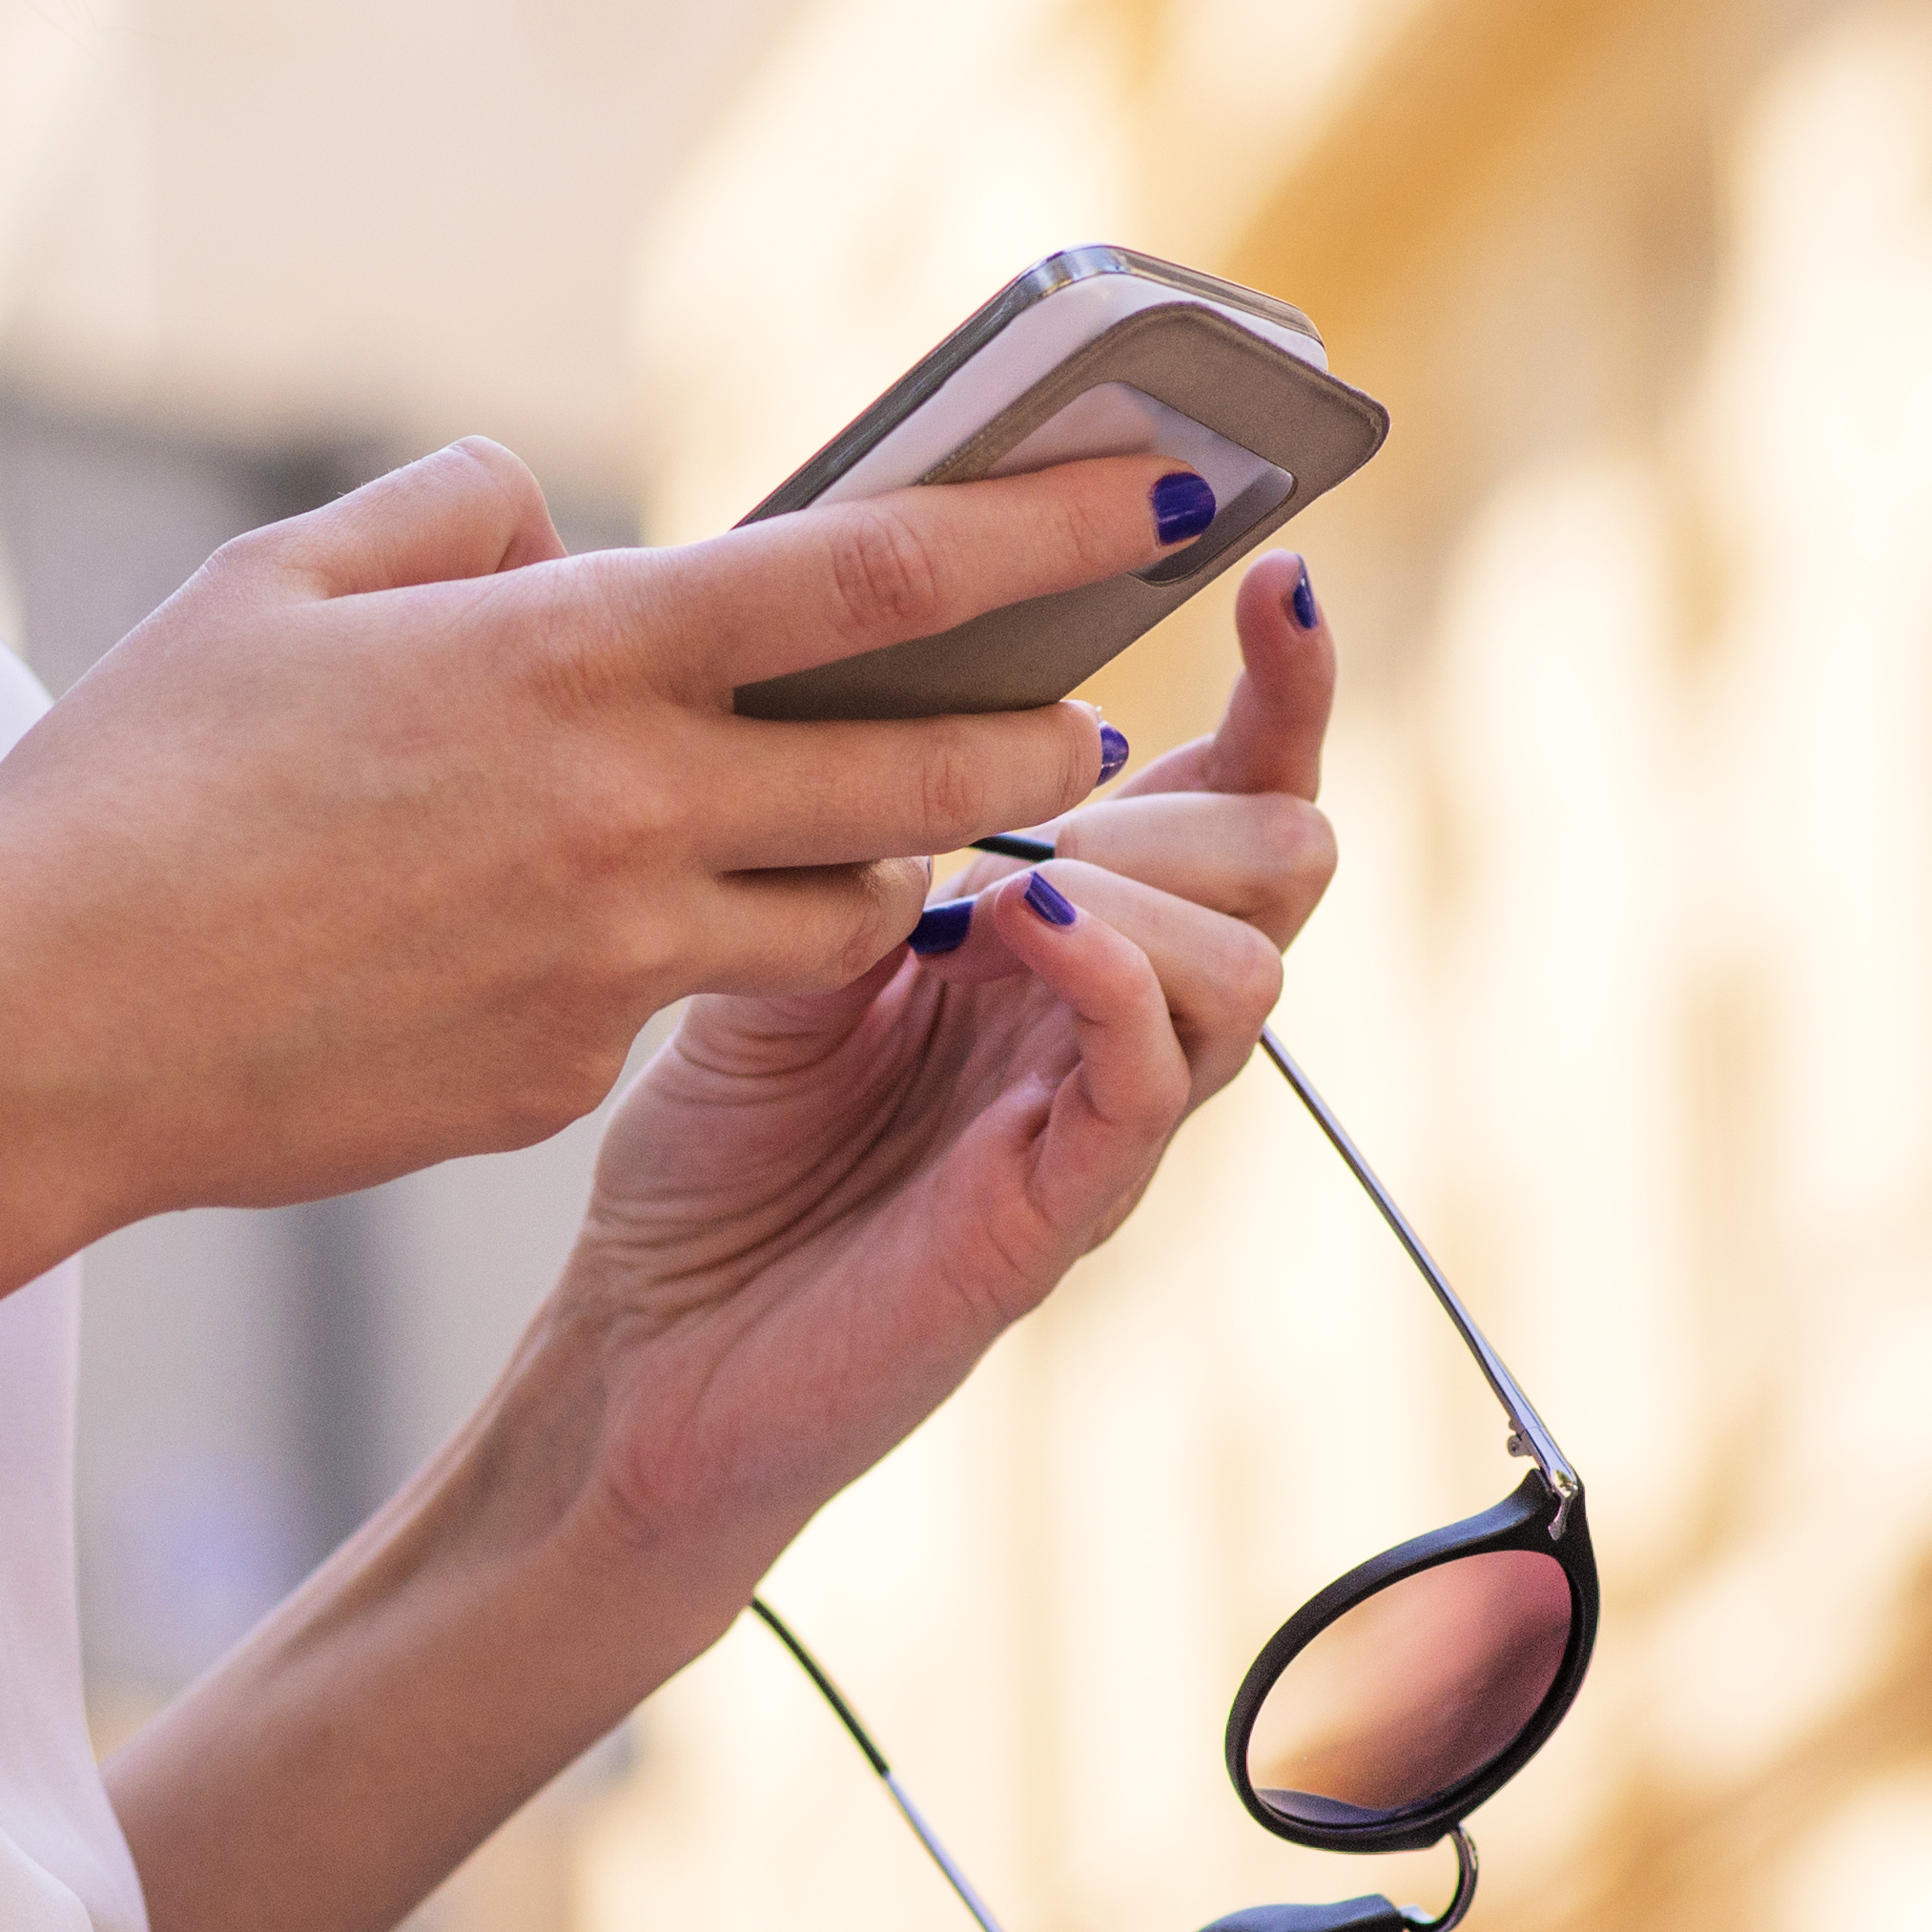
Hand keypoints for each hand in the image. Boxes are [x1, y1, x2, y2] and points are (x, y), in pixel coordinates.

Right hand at [0, 436, 1221, 1239]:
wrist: (38, 1030)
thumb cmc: (130, 784)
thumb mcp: (280, 583)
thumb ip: (456, 518)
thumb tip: (563, 527)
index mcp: (568, 656)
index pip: (874, 576)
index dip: (1042, 528)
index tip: (1162, 495)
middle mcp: (626, 813)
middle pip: (917, 773)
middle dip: (1031, 742)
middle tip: (1084, 721)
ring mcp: (609, 966)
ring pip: (838, 914)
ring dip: (885, 868)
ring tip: (884, 831)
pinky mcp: (568, 1080)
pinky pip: (674, 1007)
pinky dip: (674, 961)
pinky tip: (589, 942)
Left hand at [534, 554, 1341, 1575]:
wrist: (647, 1354)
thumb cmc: (715, 1156)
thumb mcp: (781, 940)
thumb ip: (874, 833)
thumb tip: (933, 688)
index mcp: (1065, 939)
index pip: (1232, 799)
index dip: (1282, 695)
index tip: (1277, 577)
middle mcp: (1109, 1023)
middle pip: (1284, 867)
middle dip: (1230, 780)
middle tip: (1093, 763)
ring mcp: (1099, 1120)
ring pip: (1250, 966)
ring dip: (1153, 883)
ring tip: (1021, 876)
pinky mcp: (1061, 1211)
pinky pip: (1154, 1078)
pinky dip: (1112, 977)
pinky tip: (1023, 928)